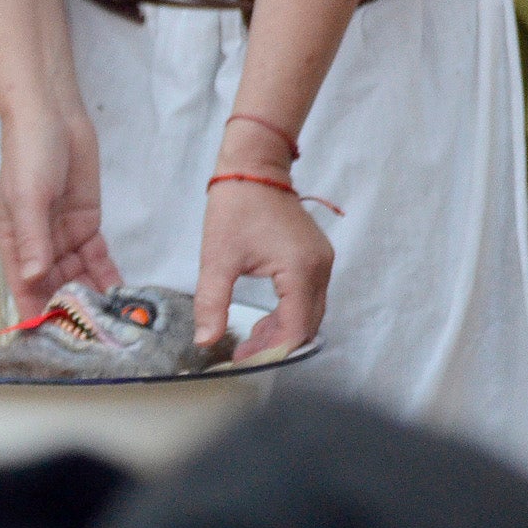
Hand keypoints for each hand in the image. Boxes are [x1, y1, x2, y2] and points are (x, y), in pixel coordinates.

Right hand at [0, 99, 119, 316]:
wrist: (52, 117)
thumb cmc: (28, 154)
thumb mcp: (27, 197)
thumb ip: (32, 239)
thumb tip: (34, 277)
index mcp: (15, 244)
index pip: (25, 289)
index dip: (38, 314)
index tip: (56, 339)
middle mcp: (37, 247)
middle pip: (55, 288)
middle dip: (73, 312)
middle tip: (97, 335)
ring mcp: (63, 238)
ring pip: (79, 278)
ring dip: (94, 298)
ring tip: (115, 322)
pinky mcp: (86, 227)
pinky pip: (98, 260)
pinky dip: (108, 278)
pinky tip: (123, 297)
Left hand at [195, 135, 332, 358]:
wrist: (255, 167)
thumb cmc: (237, 207)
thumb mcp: (218, 259)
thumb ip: (212, 303)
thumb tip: (205, 340)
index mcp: (301, 271)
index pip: (295, 329)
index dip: (270, 351)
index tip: (242, 359)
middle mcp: (320, 269)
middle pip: (308, 326)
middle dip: (277, 345)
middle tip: (242, 354)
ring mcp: (322, 262)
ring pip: (310, 314)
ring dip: (283, 331)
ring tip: (249, 339)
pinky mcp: (315, 258)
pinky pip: (309, 297)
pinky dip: (288, 314)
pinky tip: (262, 320)